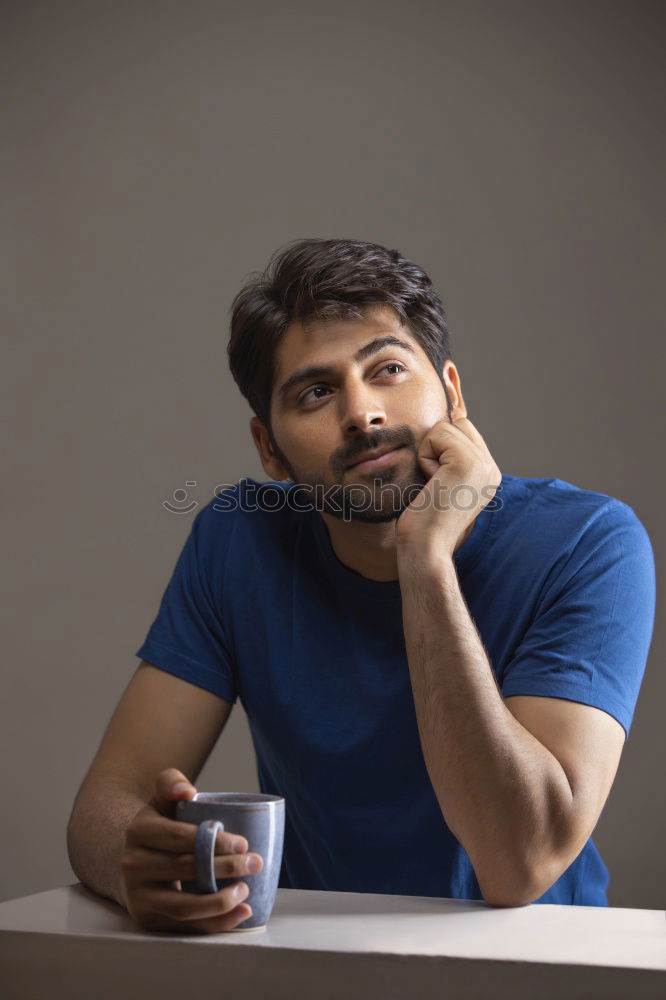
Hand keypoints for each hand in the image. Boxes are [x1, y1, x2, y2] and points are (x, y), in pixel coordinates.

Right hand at [120, 767, 262, 933]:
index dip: (211, 841)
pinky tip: (240, 913)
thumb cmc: (160, 826)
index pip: (177, 836)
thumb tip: (187, 791)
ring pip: (182, 906)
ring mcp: (139, 896)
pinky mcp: (149, 920)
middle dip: (224, 867)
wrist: (134, 860)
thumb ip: (171, 783)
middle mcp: (133, 865)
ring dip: (219, 902)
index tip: (243, 843)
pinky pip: (184, 927)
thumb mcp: (161, 800)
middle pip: (184, 869)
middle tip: (255, 863)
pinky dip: (215, 924)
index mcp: (138, 831)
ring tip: (246, 891)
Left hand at [395, 416, 500, 556]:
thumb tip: (440, 428)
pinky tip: (432, 482)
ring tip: (434, 484)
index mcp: (488, 473)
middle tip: (435, 482)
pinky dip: (425, 456)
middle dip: (436, 447)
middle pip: (458, 424)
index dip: (441, 448)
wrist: (426, 548)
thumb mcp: (442, 483)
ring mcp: (483, 464)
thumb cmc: (423, 521)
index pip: (465, 431)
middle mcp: (491, 468)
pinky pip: (438, 434)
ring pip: (446, 427)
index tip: (438, 482)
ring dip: (429, 453)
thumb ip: (448, 459)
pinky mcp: (468, 462)